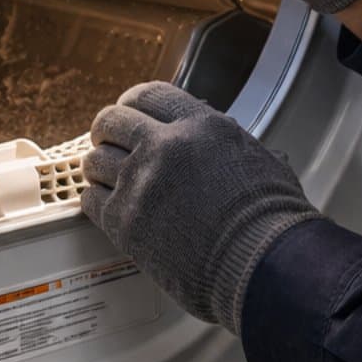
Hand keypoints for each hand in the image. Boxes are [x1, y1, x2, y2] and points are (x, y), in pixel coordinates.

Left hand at [80, 80, 316, 332]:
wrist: (262, 266)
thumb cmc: (272, 223)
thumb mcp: (262, 163)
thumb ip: (234, 148)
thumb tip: (234, 148)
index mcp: (203, 126)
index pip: (150, 95)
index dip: (133, 104)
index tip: (129, 113)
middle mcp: (166, 147)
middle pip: (112, 121)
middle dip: (108, 132)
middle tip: (109, 144)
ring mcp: (141, 184)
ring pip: (95, 161)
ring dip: (100, 169)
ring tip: (107, 179)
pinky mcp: (124, 222)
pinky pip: (90, 201)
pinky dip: (96, 202)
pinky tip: (107, 207)